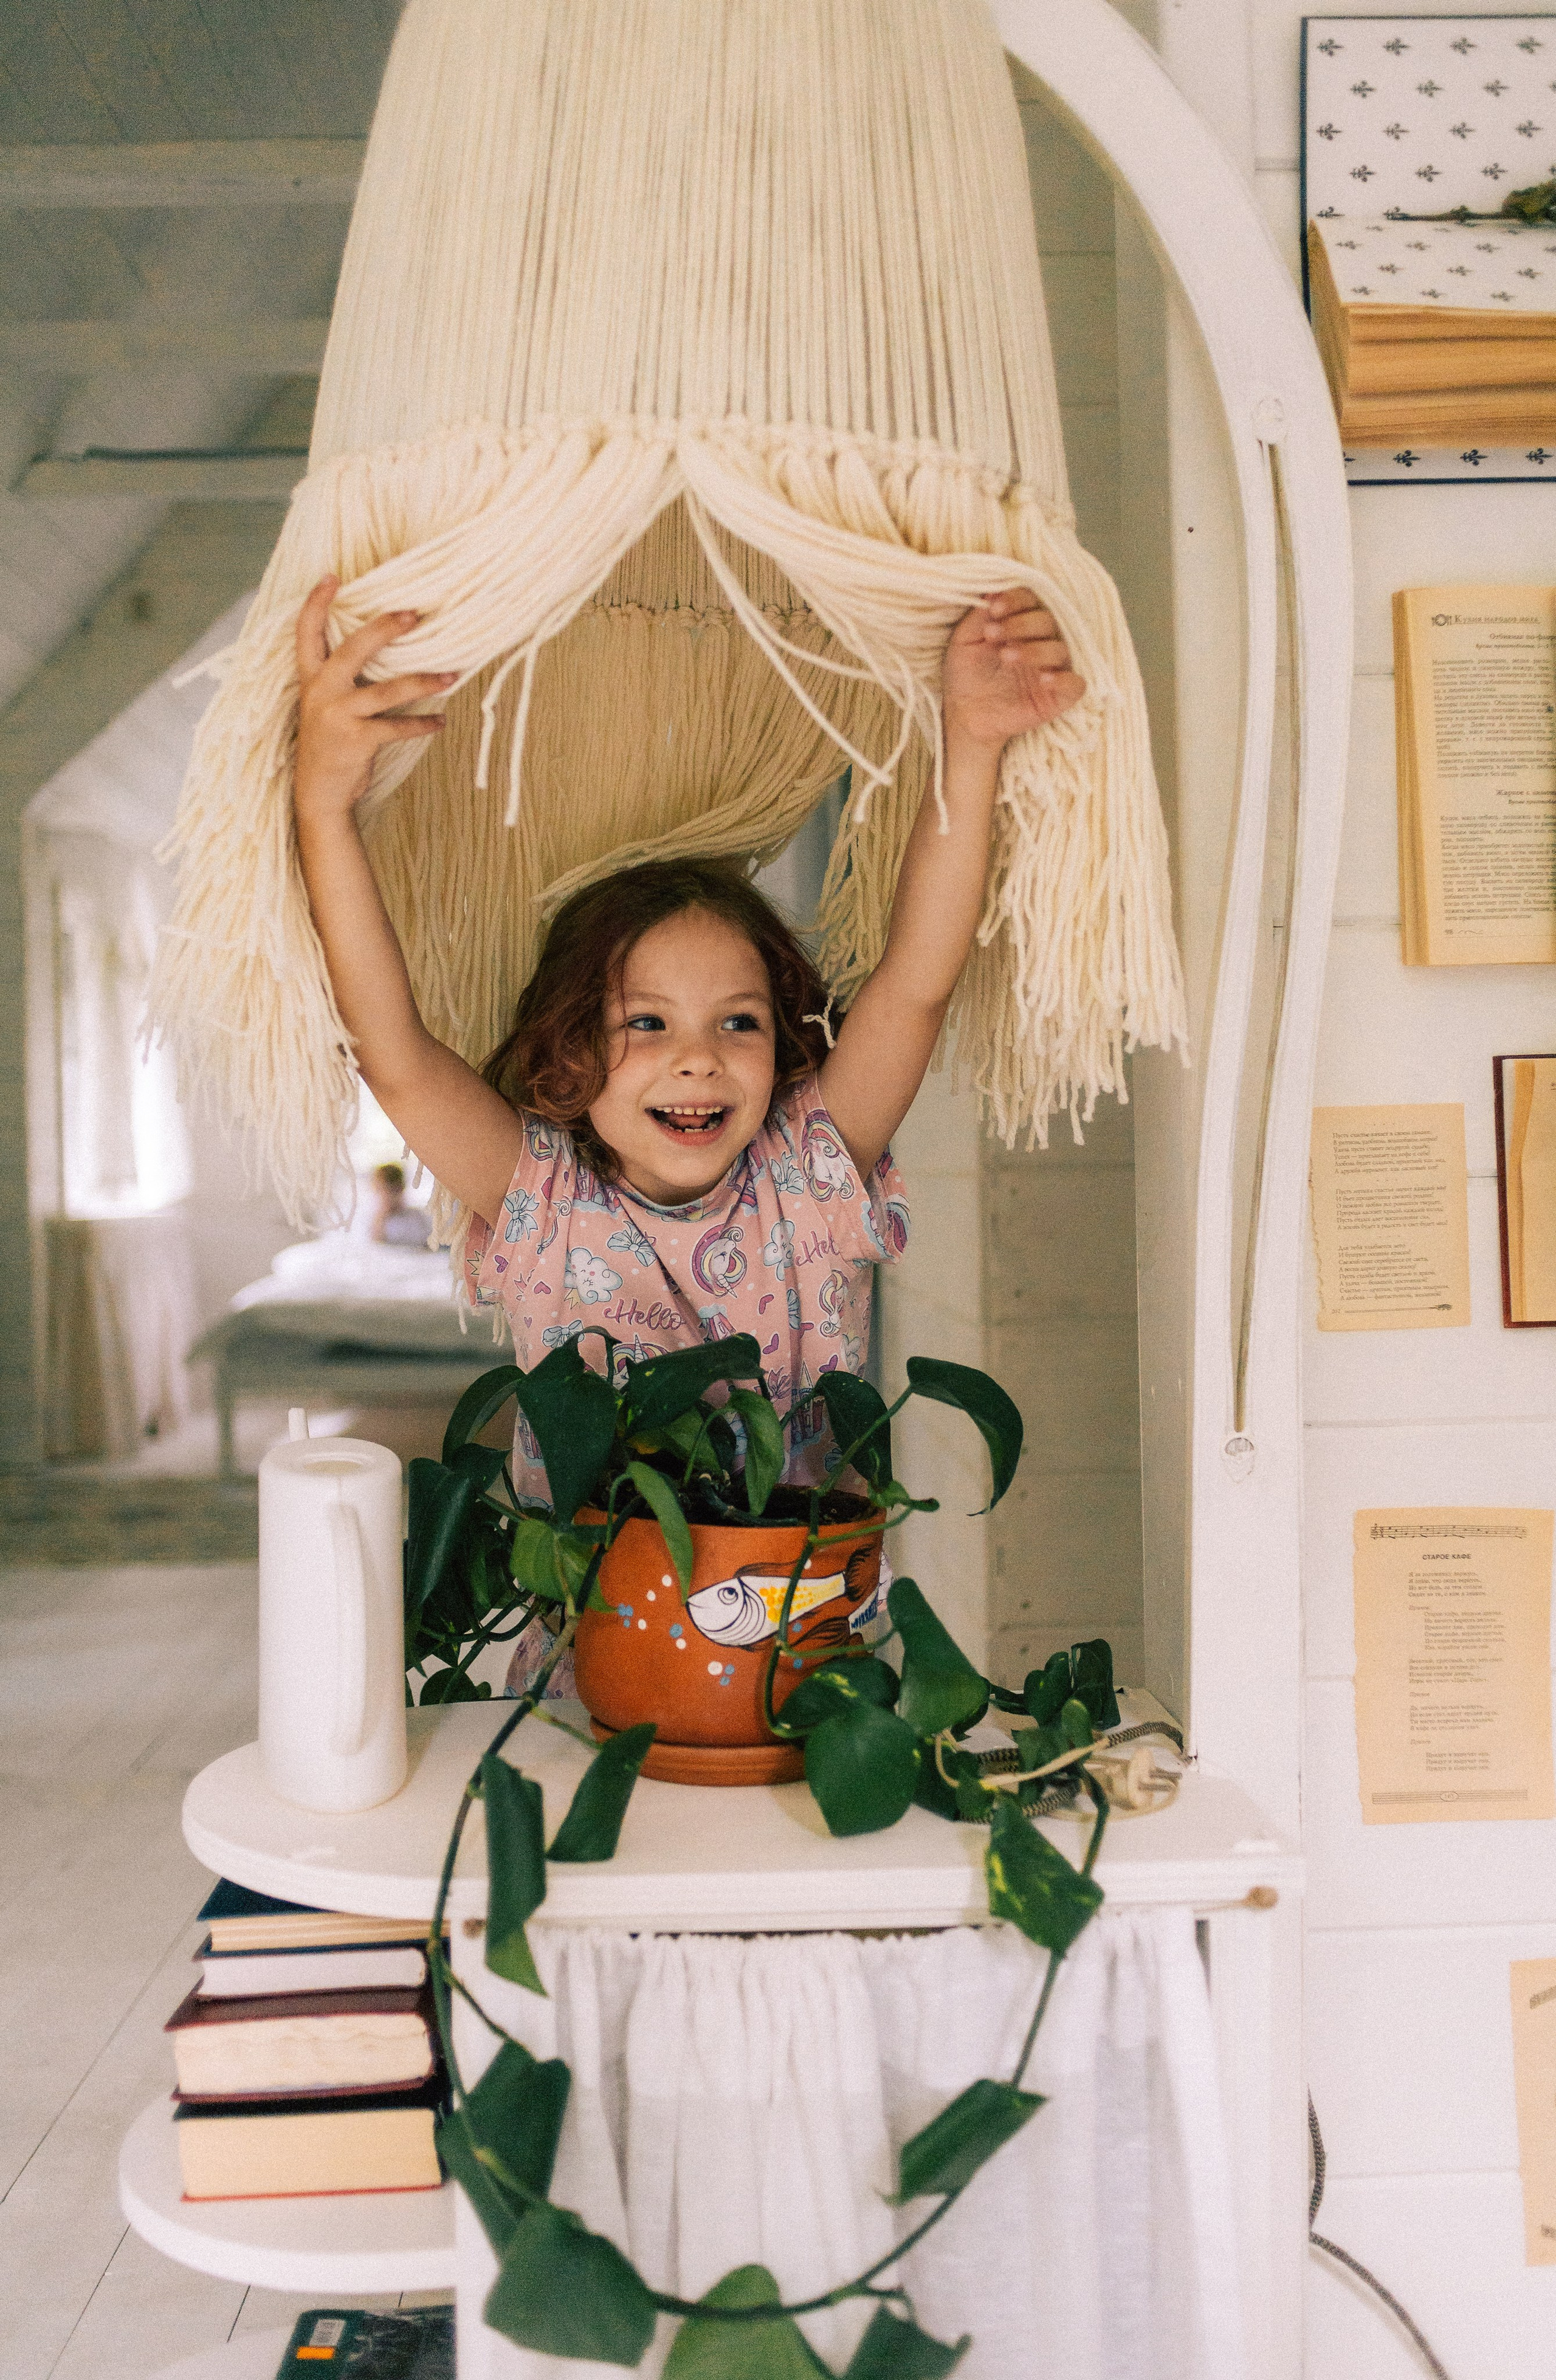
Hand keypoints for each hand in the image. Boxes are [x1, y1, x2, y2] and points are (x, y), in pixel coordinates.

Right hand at [293, 576, 454, 820]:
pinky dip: (423, 724)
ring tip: (453, 676)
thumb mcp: (327, 704)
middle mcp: (320, 691)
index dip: (316, 602)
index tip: (332, 576)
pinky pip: (398, 727)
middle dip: (384, 628)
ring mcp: (337, 715)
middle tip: (414, 614)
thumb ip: (344, 677)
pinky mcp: (356, 740)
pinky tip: (442, 721)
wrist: (318, 792)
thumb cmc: (331, 741)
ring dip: (424, 682)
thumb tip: (386, 648)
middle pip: (353, 648)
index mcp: (311, 678)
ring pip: (387, 690)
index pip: (306, 632)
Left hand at [941, 588, 1085, 753]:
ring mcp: (1052, 668)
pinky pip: (1075, 684)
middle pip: (1047, 621)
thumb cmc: (966, 674)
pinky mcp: (1059, 696)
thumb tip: (993, 587)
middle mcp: (1041, 641)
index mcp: (1021, 623)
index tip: (995, 608)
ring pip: (1060, 649)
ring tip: (1006, 656)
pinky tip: (1042, 680)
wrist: (964, 714)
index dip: (1016, 600)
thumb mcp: (964, 640)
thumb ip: (979, 615)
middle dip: (1021, 624)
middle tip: (993, 635)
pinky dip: (1063, 680)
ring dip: (1035, 650)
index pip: (1031, 600)